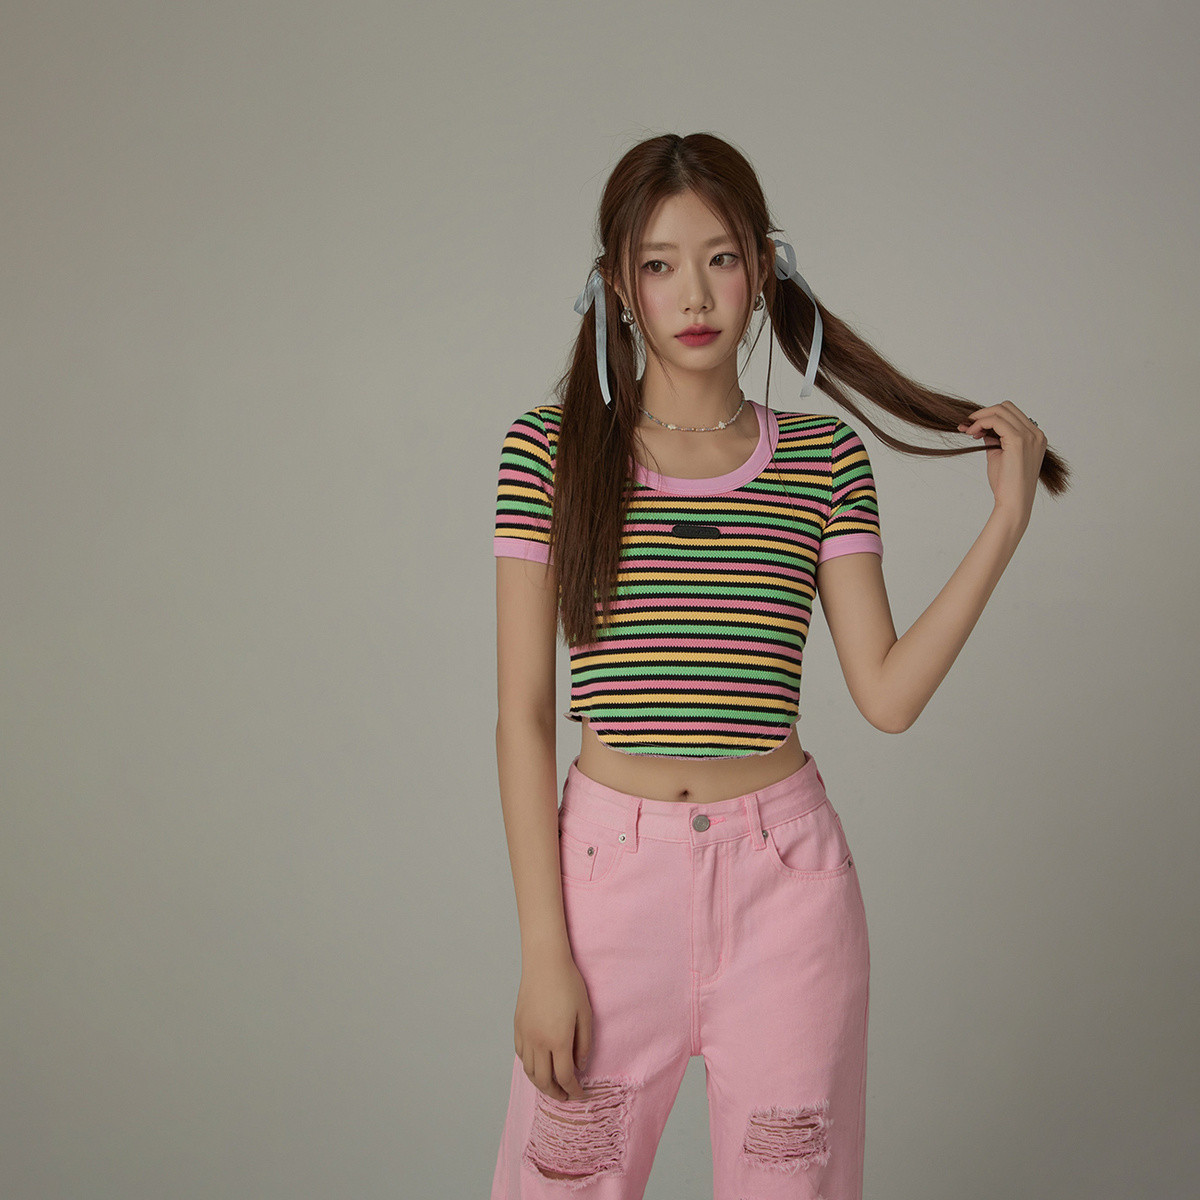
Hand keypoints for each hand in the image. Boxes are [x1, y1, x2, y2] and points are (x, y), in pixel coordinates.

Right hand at [514, 951, 592, 1100]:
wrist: (544, 963)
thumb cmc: (569, 984)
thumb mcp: (585, 1013)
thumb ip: (584, 1043)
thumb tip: (580, 1066)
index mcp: (558, 1040)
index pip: (565, 1077)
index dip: (574, 1091)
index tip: (581, 1095)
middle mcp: (538, 1041)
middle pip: (543, 1080)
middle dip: (556, 1093)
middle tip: (566, 1096)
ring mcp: (525, 1034)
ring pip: (529, 1071)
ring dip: (540, 1083)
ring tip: (552, 1085)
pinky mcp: (518, 1026)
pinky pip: (521, 1055)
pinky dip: (530, 1066)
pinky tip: (539, 1064)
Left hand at [956, 400, 1046, 518]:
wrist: (1014, 502)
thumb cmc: (1007, 484)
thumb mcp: (999, 455)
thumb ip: (995, 439)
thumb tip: (982, 427)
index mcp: (1035, 437)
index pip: (1012, 414)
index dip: (990, 416)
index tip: (974, 428)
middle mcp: (1036, 434)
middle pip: (1007, 407)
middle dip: (984, 413)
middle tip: (968, 426)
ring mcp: (1029, 436)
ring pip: (1000, 410)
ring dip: (980, 417)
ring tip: (969, 431)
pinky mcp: (1018, 440)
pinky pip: (996, 420)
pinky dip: (981, 423)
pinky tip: (973, 433)